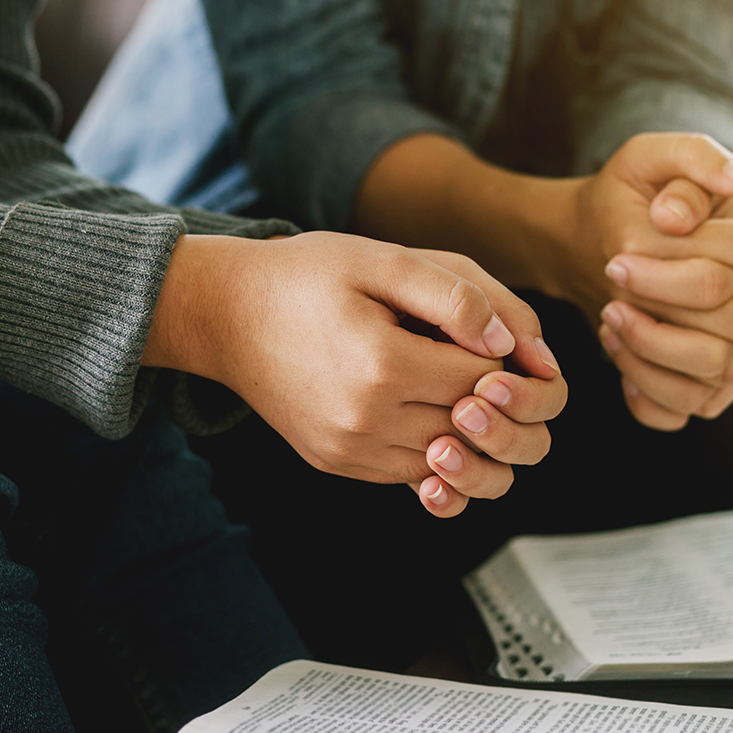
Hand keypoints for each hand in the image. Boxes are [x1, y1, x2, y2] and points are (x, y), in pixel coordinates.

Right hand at [143, 233, 564, 515]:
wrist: (224, 314)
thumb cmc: (305, 276)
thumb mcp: (381, 259)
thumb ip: (454, 295)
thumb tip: (508, 343)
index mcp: (384, 365)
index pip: (485, 380)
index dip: (504, 358)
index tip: (494, 333)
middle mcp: (365, 420)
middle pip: (472, 427)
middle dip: (493, 396)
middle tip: (480, 358)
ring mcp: (348, 449)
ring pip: (447, 461)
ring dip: (465, 427)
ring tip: (453, 382)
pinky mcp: (335, 462)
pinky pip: (407, 474)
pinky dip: (431, 447)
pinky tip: (422, 405)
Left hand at [349, 131, 732, 432]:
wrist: (590, 243)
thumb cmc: (627, 201)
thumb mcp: (647, 158)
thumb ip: (694, 157)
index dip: (675, 264)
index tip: (617, 258)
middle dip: (661, 308)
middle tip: (610, 287)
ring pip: (714, 374)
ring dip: (650, 351)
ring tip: (609, 320)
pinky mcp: (702, 386)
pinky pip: (684, 410)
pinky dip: (645, 392)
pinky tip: (617, 356)